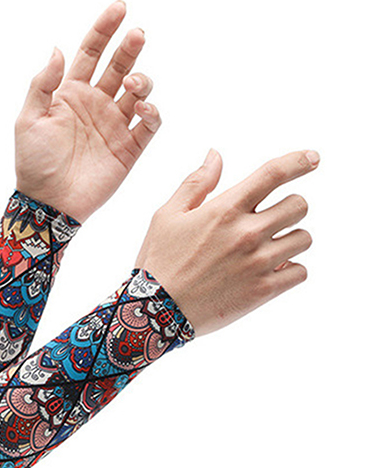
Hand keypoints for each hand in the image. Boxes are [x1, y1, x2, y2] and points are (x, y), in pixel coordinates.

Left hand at [14, 0, 160, 223]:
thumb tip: (58, 49)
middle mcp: (96, 103)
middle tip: (135, 35)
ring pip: (139, 90)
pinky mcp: (129, 148)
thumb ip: (43, 84)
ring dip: (142, 80)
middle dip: (129, 47)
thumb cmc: (33, 162)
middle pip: (119, 65)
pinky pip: (149, 124)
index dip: (105, 29)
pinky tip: (144, 107)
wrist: (47, 203)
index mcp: (71, 93)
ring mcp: (114, 124)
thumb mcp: (28, 119)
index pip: (91, 52)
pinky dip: (152, 112)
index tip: (119, 8)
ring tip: (134, 84)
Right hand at [134, 148, 317, 335]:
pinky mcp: (263, 290)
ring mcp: (258, 263)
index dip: (299, 161)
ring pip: (304, 238)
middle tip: (272, 220)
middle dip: (290, 208)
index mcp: (224, 210)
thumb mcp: (167, 216)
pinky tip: (270, 271)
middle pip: (299, 205)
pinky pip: (301, 272)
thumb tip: (215, 156)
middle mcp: (246, 233)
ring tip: (270, 249)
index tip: (312, 158)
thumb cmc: (158, 262)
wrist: (154, 311)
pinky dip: (291, 270)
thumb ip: (196, 184)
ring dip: (291, 240)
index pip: (273, 174)